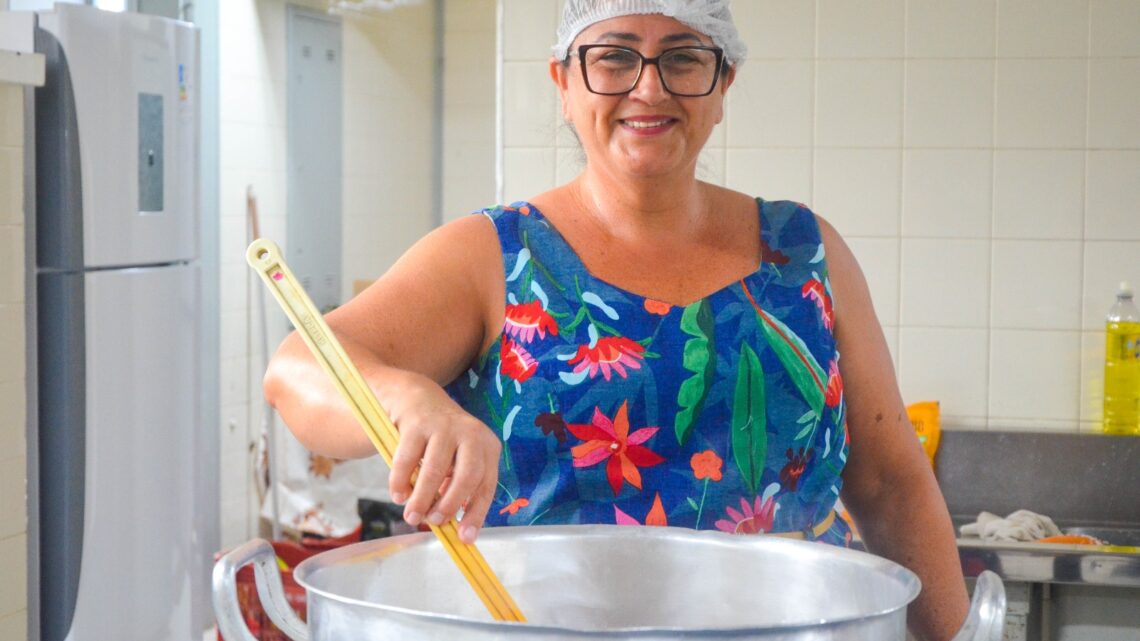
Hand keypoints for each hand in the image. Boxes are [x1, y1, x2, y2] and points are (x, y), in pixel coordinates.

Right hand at [383, 370, 501, 543]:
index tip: (464, 539)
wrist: (418, 400)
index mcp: (487, 447)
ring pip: (435, 469)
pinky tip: (398, 495)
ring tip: (411, 516)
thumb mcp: (458, 460)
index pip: (486, 485)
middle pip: (467, 475)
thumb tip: (454, 528)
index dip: (476, 514)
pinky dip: (401, 481)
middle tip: (434, 522)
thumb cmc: (443, 441)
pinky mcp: (417, 424)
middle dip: (450, 504)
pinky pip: (408, 459)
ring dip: (422, 497)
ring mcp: (444, 427)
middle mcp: (471, 434)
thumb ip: (457, 488)